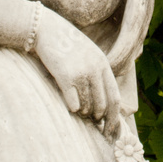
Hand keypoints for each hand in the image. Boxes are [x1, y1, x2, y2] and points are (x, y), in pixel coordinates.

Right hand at [33, 9, 121, 137]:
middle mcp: (96, 69)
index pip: (115, 97)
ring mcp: (81, 73)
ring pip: (87, 106)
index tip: (111, 130)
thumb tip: (103, 105)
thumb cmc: (67, 46)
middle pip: (102, 105)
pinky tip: (69, 103)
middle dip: (98, 118)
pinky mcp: (66, 76)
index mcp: (104, 65)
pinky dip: (73, 108)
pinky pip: (73, 103)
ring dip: (84, 113)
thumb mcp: (90, 56)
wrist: (48, 30)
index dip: (114, 117)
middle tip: (93, 122)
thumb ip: (99, 75)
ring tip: (79, 108)